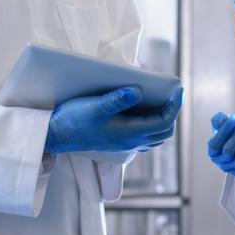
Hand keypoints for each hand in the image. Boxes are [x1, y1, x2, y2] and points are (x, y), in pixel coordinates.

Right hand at [45, 85, 181, 155]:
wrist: (56, 136)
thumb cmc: (74, 120)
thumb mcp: (95, 106)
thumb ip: (117, 99)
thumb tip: (138, 91)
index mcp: (130, 133)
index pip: (164, 121)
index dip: (174, 105)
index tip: (178, 90)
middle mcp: (131, 142)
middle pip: (164, 131)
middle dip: (172, 113)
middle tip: (172, 95)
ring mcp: (125, 144)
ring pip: (155, 137)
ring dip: (163, 120)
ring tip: (161, 102)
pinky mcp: (118, 142)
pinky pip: (144, 138)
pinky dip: (151, 126)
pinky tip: (143, 113)